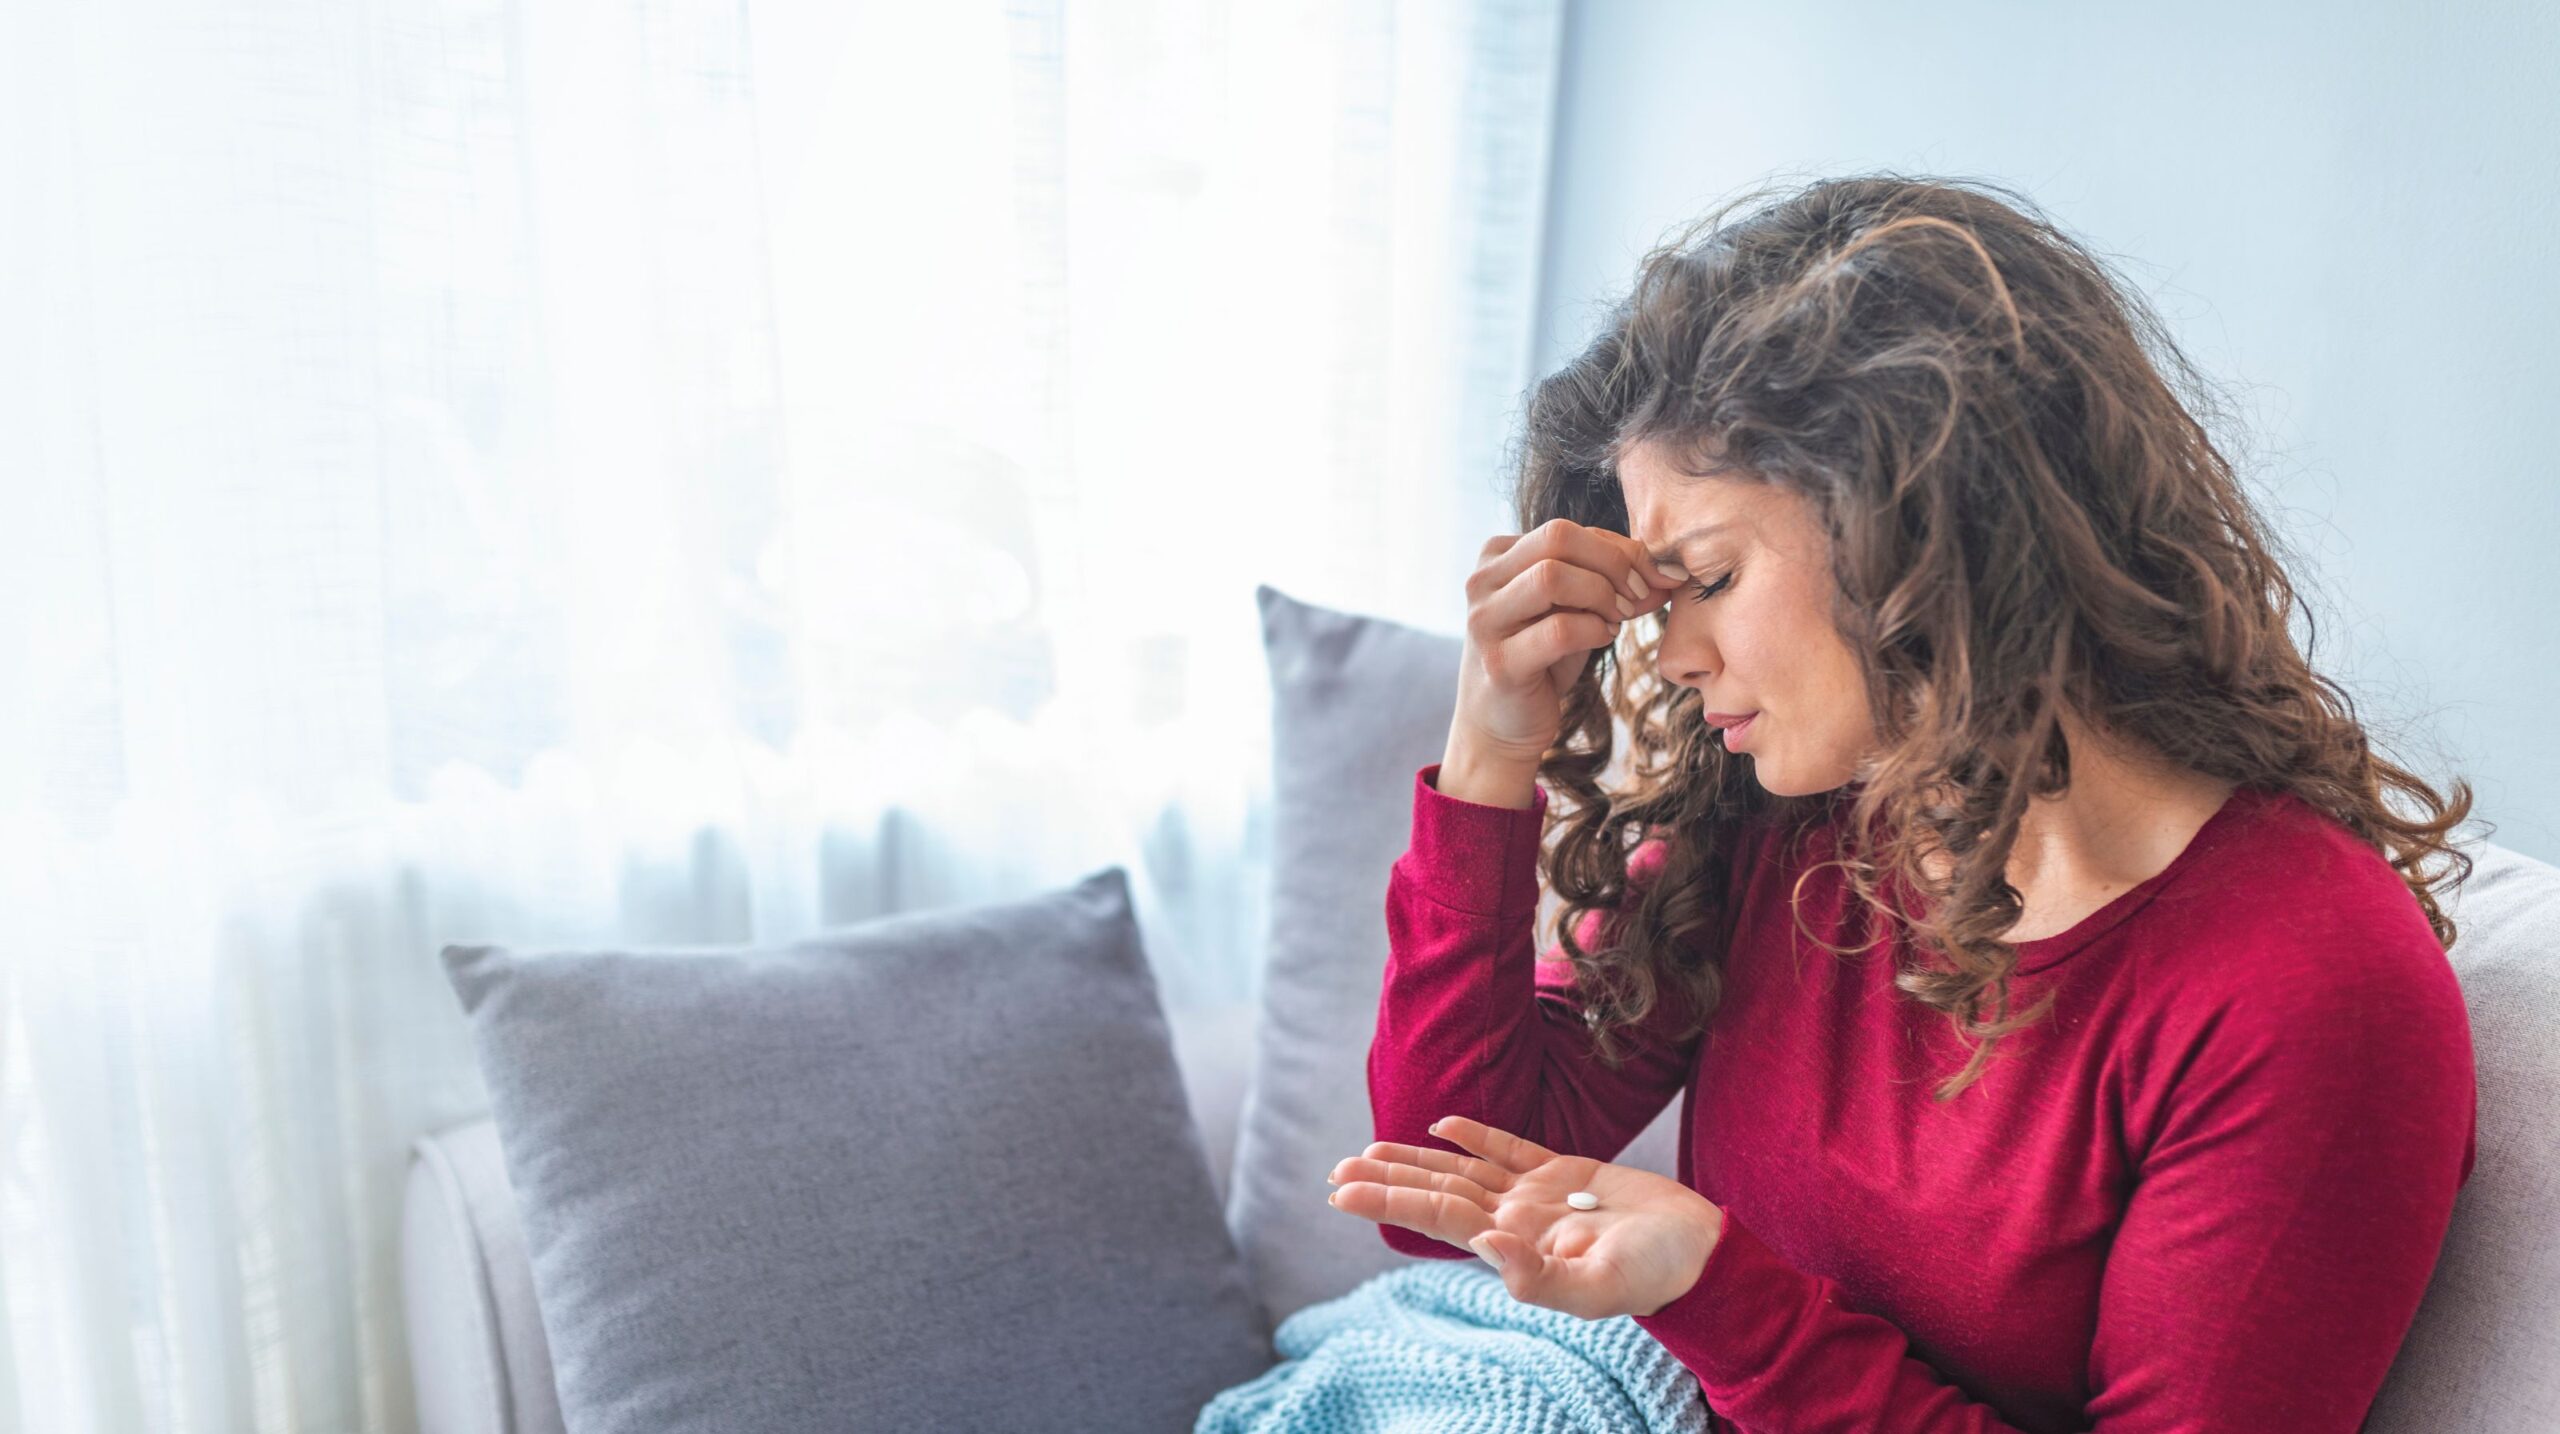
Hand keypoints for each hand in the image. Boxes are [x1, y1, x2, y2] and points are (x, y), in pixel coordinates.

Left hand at [1327, 1114, 1723, 1320]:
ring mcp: (1538, 1194)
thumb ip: (1538, 1278)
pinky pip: (1509, 1148)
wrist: (1701, 1255)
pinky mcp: (1566, 1170)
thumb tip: (1482, 1245)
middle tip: (1335, 1172)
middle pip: (1438, 1194)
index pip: (1438, 1216)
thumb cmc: (1655, 1275)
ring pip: (1463, 1171)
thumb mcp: (1599, 1287)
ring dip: (1417, 1160)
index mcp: (1515, 1245)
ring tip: (1369, 1150)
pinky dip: (1475, 1134)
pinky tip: (1444, 1124)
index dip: (1389, 1201)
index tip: (1342, 1192)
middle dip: (1386, 1181)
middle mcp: (1516, 1219)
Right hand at [1450, 520, 1687, 770]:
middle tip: (1636, 595)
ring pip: (1552, 578)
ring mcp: (1484, 622)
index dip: (1618, 548)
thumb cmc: (1542, 660)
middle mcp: (1481, 582)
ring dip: (1601, 595)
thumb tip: (1669, 571)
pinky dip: (1594, 630)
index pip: (1565, 530)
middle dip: (1612, 563)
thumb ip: (1614, 584)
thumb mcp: (1578, 610)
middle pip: (1556, 538)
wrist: (1501, 725)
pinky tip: (1604, 638)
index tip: (1652, 576)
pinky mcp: (1499, 663)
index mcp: (1496, 557)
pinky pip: (1558, 630)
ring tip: (1617, 619)